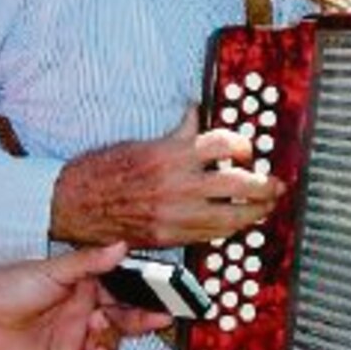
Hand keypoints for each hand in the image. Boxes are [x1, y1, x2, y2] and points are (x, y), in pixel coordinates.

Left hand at [0, 242, 170, 349]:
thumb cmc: (10, 286)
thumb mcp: (54, 270)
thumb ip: (90, 262)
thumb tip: (122, 247)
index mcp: (86, 287)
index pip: (125, 290)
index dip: (147, 293)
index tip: (169, 293)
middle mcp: (84, 313)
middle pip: (125, 319)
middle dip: (145, 319)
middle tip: (162, 318)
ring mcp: (74, 340)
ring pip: (110, 344)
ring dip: (112, 338)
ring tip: (97, 327)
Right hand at [50, 105, 284, 246]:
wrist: (73, 204)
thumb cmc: (105, 169)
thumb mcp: (143, 143)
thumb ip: (177, 133)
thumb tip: (196, 111)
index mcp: (171, 155)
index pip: (223, 145)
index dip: (245, 146)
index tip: (250, 150)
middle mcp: (177, 186)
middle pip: (238, 185)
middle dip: (265, 186)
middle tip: (277, 185)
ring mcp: (175, 215)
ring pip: (230, 218)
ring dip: (255, 213)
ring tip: (266, 207)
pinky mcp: (169, 237)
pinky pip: (210, 236)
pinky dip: (229, 229)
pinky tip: (238, 224)